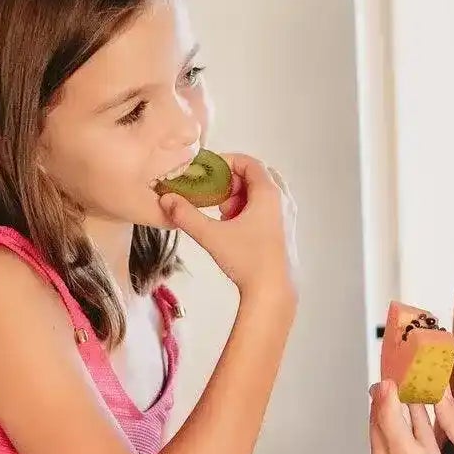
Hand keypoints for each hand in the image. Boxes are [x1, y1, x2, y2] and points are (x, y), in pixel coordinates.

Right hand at [159, 155, 297, 302]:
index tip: (207, 173)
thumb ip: (186, 215)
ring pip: (262, 193)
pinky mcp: (286, 231)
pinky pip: (267, 208)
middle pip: (255, 176)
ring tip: (224, 216)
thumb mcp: (211, 235)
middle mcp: (282, 200)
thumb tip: (166, 199)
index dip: (225, 162)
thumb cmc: (248, 261)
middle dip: (231, 182)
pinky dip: (249, 210)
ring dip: (240, 198)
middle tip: (215, 198)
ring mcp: (287, 216)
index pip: (248, 162)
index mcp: (268, 193)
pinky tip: (235, 230)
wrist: (273, 292)